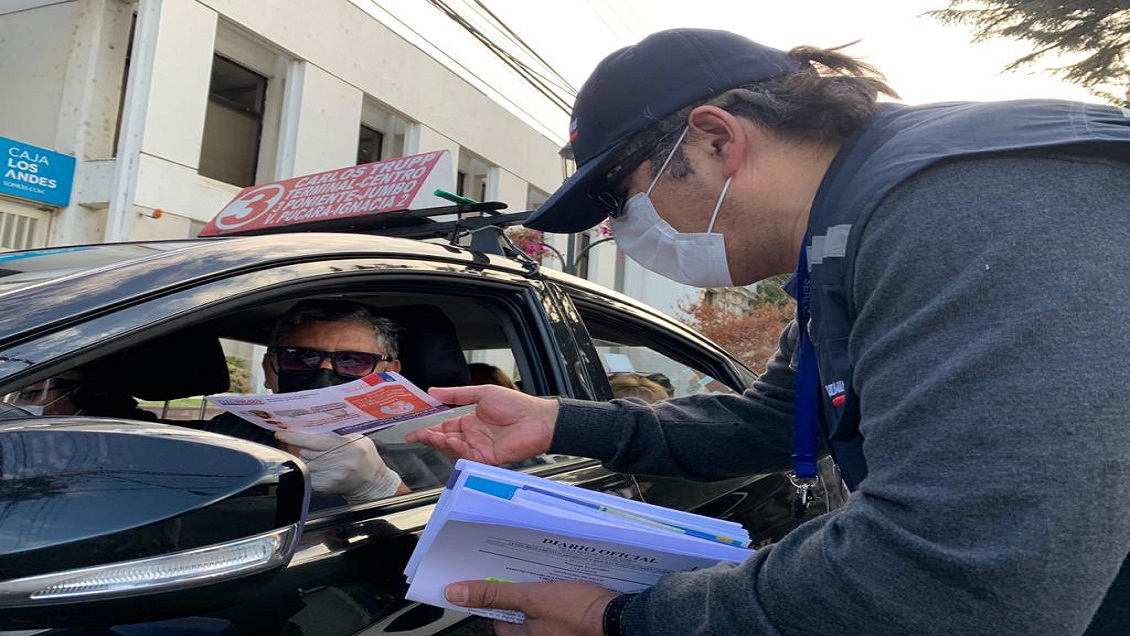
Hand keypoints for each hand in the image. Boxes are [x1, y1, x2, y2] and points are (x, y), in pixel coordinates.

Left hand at [275, 431, 403, 502]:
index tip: (281, 434)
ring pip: (304, 464)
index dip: (294, 437)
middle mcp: (337, 462)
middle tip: (290, 441)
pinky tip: (311, 468)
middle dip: (296, 447)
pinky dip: (306, 471)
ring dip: (301, 459)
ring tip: (305, 454)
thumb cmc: (365, 458)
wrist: (372, 482)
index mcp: (345, 446)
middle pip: (305, 452)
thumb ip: (338, 433)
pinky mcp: (325, 488)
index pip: (312, 441)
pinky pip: (307, 477)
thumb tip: (313, 425)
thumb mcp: (358, 439)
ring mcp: (330, 477)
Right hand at [404, 385, 558, 465]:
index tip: (412, 427)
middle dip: (428, 437)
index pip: (445, 426)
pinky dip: (455, 449)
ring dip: (439, 442)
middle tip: (413, 435)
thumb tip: (433, 391)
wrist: (538, 420)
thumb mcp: (482, 394)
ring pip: (452, 448)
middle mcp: (472, 436)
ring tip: (427, 435)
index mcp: (471, 421)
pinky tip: (448, 441)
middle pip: (445, 438)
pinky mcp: (486, 459)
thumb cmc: (517, 405)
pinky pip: (466, 456)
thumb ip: (457, 394)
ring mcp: (478, 448)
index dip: (428, 427)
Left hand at [445, 579, 614, 635]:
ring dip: (541, 589)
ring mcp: (558, 632)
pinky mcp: (576, 623)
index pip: (498, 619)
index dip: (497, 598)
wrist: (620, 619)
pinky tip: (566, 580)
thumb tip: (457, 593)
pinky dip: (559, 593)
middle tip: (526, 571)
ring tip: (546, 572)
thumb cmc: (579, 612)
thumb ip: (495, 594)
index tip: (497, 579)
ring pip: (540, 608)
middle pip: (519, 613)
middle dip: (520, 591)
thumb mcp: (532, 597)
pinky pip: (559, 607)